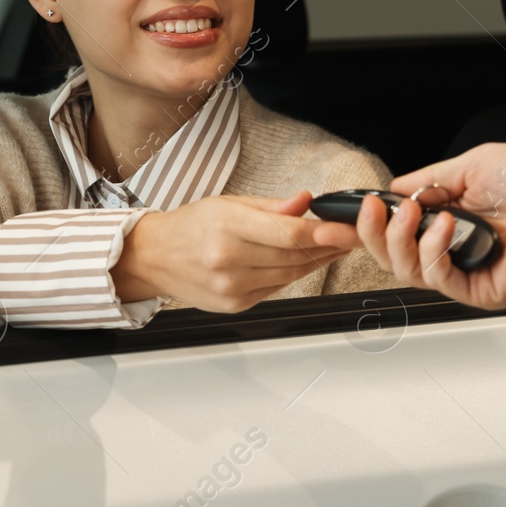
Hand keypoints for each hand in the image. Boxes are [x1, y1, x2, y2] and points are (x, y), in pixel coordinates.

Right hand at [114, 192, 358, 313]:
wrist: (156, 257)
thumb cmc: (192, 225)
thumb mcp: (229, 203)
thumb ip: (272, 206)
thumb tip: (306, 202)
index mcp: (227, 226)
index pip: (290, 234)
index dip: (326, 233)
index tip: (349, 229)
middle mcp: (228, 260)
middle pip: (294, 257)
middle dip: (328, 247)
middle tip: (349, 236)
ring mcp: (231, 287)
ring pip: (289, 275)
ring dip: (315, 262)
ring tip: (332, 247)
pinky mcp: (234, 304)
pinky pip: (275, 289)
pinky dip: (292, 275)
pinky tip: (302, 263)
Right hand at [340, 143, 505, 309]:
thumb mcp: (468, 165)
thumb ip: (426, 180)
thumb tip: (393, 188)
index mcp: (445, 222)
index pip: (394, 233)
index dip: (365, 227)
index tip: (343, 215)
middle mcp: (449, 249)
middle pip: (389, 257)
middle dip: (373, 233)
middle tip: (374, 210)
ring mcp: (462, 272)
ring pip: (405, 271)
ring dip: (402, 239)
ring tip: (417, 213)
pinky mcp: (477, 290)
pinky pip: (437, 280)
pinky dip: (432, 252)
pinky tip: (444, 228)